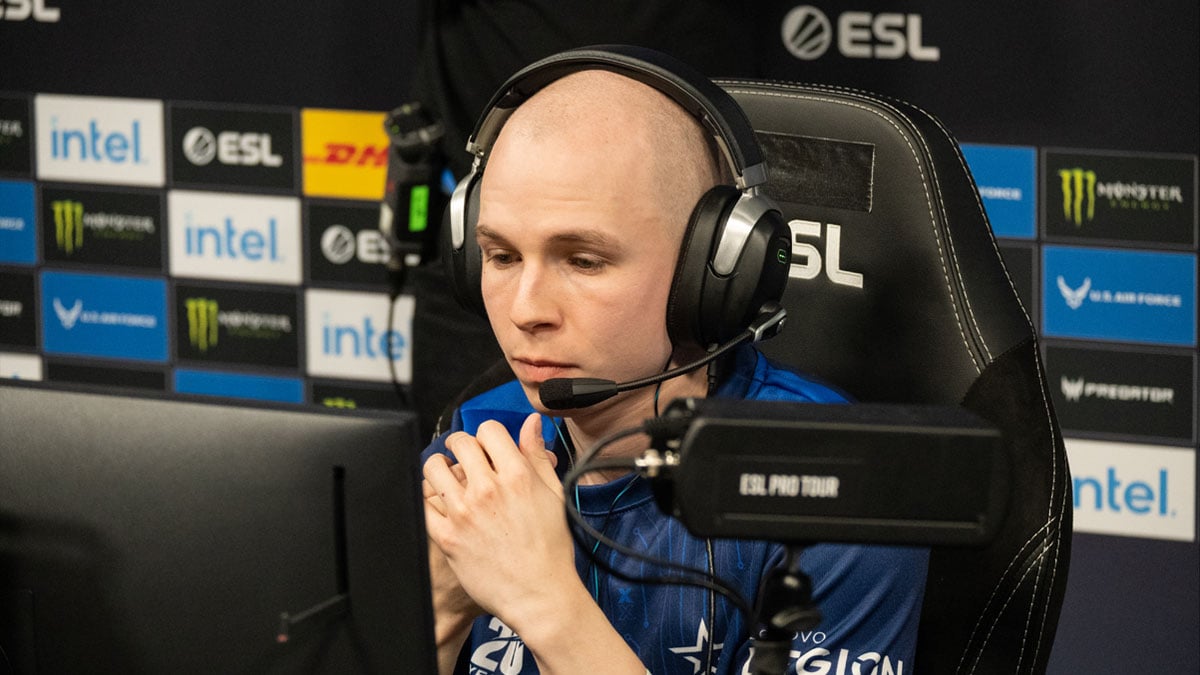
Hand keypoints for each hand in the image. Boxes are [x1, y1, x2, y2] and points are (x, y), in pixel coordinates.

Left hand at [423, 414, 572, 633]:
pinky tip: (440, 501)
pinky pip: (424, 503)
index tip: (488, 445)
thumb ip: (538, 456)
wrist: (539, 594)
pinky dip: (428, 497)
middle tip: (464, 456)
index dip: (489, 434)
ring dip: (439, 466)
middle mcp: (488, 490)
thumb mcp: (553, 495)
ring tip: (447, 474)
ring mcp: (464, 513)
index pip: (490, 430)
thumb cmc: (550, 549)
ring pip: (434, 468)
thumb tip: (531, 424)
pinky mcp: (447, 536)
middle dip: (462, 445)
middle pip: (460, 443)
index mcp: (517, 476)